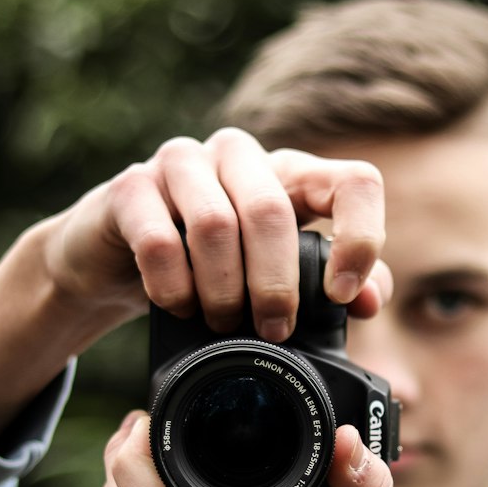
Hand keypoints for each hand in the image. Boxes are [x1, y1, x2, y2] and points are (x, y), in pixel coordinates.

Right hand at [45, 125, 388, 339]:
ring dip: (222, 290)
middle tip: (272, 331)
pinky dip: (174, 287)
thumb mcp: (278, 278)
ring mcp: (181, 162)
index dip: (360, 239)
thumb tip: (369, 301)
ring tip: (220, 323)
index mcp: (291, 172)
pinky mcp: (130, 187)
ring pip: (215, 224)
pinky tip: (178, 306)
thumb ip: (333, 287)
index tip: (343, 296)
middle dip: (275, 286)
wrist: (118, 262)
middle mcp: (240, 155)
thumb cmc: (211, 270)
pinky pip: (159, 240)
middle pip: (272, 211)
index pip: (354, 182)